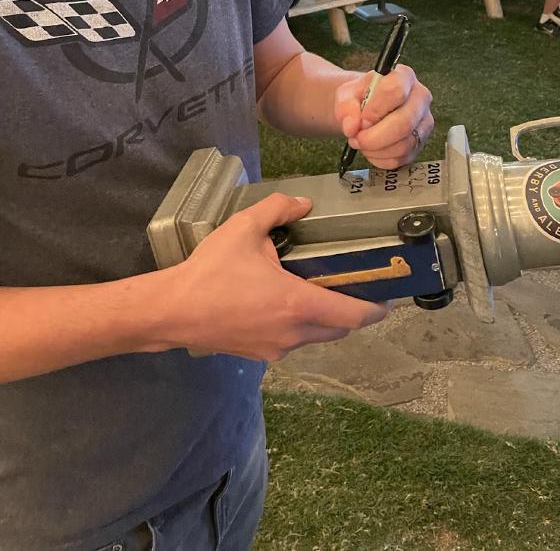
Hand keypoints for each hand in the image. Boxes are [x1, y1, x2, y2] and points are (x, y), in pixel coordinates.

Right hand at [162, 193, 386, 360]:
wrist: (173, 311)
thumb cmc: (211, 271)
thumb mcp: (244, 228)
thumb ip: (278, 210)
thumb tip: (303, 204)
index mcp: (297, 304)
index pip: (353, 315)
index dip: (375, 308)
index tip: (387, 296)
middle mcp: (294, 333)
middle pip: (340, 329)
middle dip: (352, 311)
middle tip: (353, 284)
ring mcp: (277, 348)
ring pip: (317, 336)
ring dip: (325, 318)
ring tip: (317, 288)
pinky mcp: (261, 354)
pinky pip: (293, 340)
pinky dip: (300, 324)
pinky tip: (283, 301)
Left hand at [334, 63, 433, 169]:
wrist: (368, 107)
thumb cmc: (361, 97)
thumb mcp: (346, 94)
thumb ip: (345, 106)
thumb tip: (351, 127)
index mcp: (404, 76)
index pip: (396, 91)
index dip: (376, 109)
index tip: (361, 120)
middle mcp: (420, 98)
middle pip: (405, 122)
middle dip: (375, 137)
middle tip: (357, 138)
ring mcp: (424, 122)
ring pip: (404, 144)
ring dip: (376, 150)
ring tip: (361, 143)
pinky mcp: (421, 143)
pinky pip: (402, 158)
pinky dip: (381, 159)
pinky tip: (371, 150)